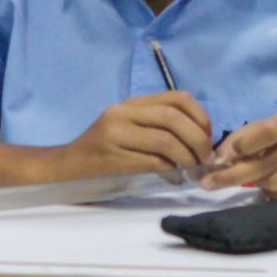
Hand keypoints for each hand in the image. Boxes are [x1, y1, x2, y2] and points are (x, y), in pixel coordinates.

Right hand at [45, 91, 213, 180]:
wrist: (67, 163)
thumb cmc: (105, 147)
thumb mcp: (131, 127)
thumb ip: (159, 125)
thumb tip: (201, 138)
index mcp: (134, 102)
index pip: (177, 97)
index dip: (200, 115)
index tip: (209, 135)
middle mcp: (124, 112)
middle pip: (174, 118)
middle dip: (198, 139)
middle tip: (207, 159)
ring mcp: (116, 133)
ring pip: (166, 141)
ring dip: (188, 158)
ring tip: (194, 170)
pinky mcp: (112, 156)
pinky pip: (152, 162)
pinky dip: (171, 171)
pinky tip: (175, 179)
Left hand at [200, 112, 276, 199]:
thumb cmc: (274, 149)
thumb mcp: (255, 138)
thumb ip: (236, 143)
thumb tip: (218, 160)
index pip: (272, 129)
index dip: (250, 141)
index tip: (229, 154)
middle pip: (268, 161)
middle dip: (235, 173)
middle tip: (209, 182)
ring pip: (273, 181)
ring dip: (254, 184)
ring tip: (252, 181)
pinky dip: (271, 196)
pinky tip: (270, 191)